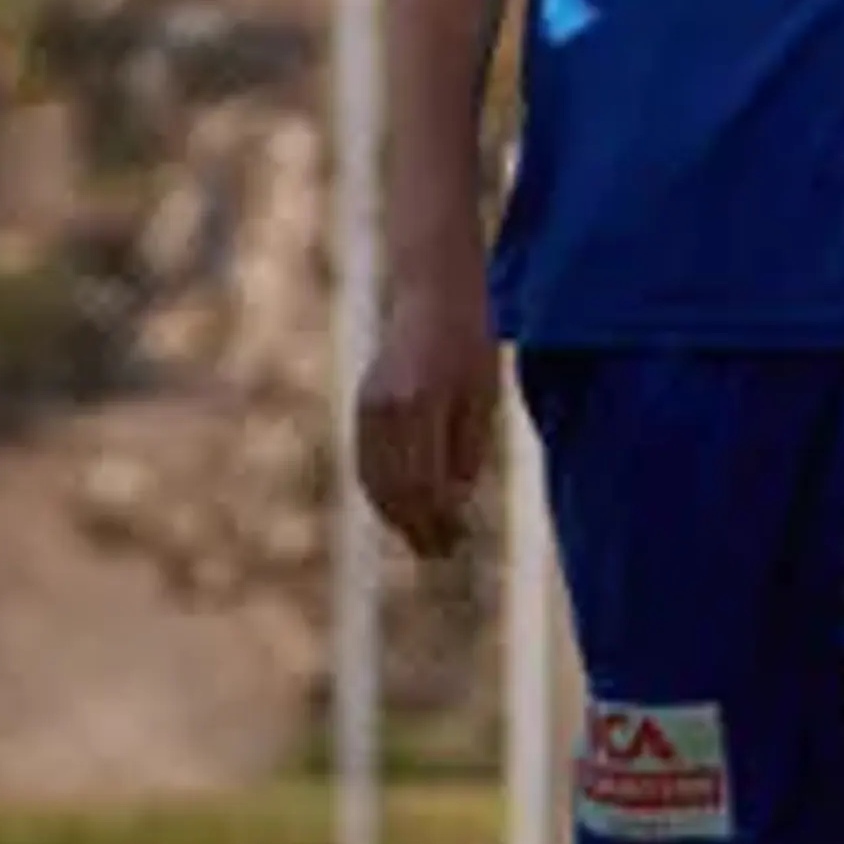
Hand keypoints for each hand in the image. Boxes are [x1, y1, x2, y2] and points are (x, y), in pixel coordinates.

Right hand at [355, 262, 501, 561]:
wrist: (433, 292)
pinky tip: (401, 507)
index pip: (425, 485)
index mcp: (423, 405)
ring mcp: (368, 407)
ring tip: (423, 538)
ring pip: (375, 481)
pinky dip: (381, 492)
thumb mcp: (482, 396)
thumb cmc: (470, 341)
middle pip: (397, 490)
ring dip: (397, 516)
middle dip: (418, 527)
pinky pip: (366, 462)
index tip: (458, 541)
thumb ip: (465, 452)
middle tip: (441, 552)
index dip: (440, 521)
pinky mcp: (362, 404)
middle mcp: (387, 409)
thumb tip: (452, 505)